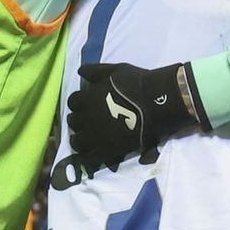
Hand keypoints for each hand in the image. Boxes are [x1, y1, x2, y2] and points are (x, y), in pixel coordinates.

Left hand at [67, 60, 208, 171]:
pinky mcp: (106, 151)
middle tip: (87, 121)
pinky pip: (89, 159)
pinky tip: (91, 155)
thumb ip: (94, 71)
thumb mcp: (114, 70)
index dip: (78, 103)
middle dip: (78, 121)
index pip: (72, 102)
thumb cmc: (137, 84)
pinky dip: (86, 158)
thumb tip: (80, 71)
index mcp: (87, 98)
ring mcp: (95, 136)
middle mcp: (86, 118)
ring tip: (87, 139)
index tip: (85, 104)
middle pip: (73, 121)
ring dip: (79, 139)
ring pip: (77, 141)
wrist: (156, 103)